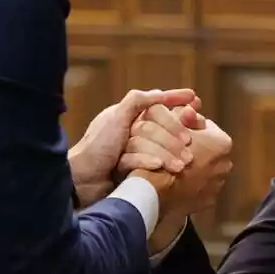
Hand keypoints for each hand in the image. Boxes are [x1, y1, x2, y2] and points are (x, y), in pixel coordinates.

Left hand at [68, 89, 196, 206]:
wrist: (80, 180)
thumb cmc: (96, 146)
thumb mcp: (115, 117)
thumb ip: (136, 101)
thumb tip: (159, 93)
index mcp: (127, 116)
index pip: (157, 104)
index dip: (175, 99)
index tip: (194, 98)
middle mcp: (131, 131)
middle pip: (162, 128)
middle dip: (176, 135)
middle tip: (190, 142)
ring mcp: (132, 151)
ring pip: (158, 147)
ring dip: (169, 154)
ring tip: (183, 163)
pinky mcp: (132, 170)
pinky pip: (148, 163)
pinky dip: (151, 164)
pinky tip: (159, 168)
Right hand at [126, 112, 232, 221]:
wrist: (154, 191)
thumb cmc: (163, 153)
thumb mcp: (172, 125)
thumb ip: (185, 115)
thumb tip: (193, 105)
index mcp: (222, 143)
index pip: (207, 126)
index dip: (190, 126)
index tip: (177, 130)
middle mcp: (226, 164)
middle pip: (208, 149)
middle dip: (195, 147)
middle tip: (175, 147)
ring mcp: (218, 185)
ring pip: (205, 169)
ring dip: (194, 167)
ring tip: (173, 165)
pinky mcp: (208, 202)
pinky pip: (200, 189)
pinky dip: (191, 185)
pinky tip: (176, 181)